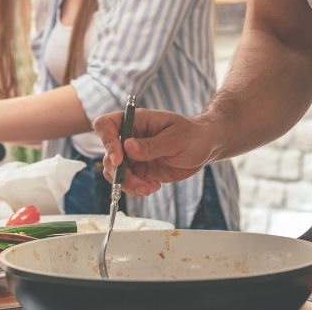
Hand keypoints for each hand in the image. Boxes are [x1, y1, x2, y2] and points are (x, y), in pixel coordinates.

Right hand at [93, 108, 215, 196]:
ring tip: (149, 187)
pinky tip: (154, 186)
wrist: (204, 147)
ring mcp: (133, 155)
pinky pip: (128, 182)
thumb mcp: (176, 139)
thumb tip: (127, 147)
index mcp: (136, 121)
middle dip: (119, 172)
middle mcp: (130, 138)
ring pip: (115, 172)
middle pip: (108, 154)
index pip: (107, 125)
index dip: (107, 141)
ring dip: (128, 184)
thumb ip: (152, 145)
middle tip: (139, 182)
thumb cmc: (192, 135)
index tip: (119, 159)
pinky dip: (137, 189)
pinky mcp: (140, 170)